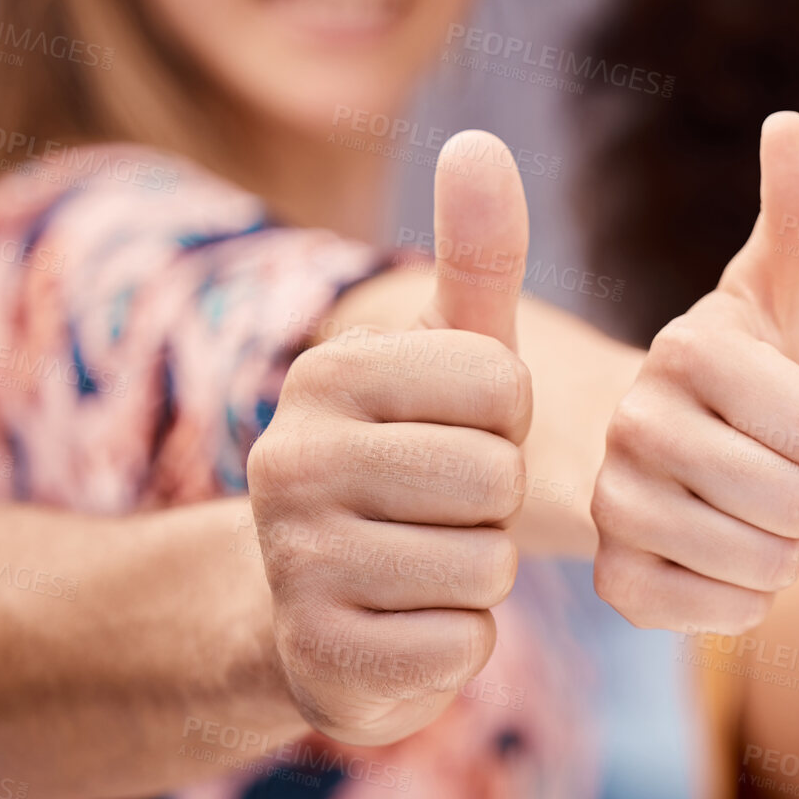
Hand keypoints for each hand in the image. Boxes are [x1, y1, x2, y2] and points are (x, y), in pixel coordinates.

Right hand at [247, 131, 533, 744]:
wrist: (316, 608)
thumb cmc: (411, 464)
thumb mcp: (446, 357)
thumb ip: (476, 256)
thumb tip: (481, 140)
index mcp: (328, 373)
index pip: (502, 384)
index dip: (508, 421)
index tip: (461, 433)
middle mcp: (290, 459)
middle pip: (495, 476)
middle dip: (495, 503)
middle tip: (444, 510)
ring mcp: (297, 564)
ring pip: (485, 564)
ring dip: (478, 574)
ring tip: (423, 564)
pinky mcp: (322, 658)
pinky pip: (463, 644)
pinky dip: (457, 640)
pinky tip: (407, 623)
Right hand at [592, 112, 798, 632]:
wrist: (649, 459)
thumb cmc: (731, 378)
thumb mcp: (764, 299)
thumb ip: (792, 219)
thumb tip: (789, 123)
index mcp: (685, 348)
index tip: (790, 422)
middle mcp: (635, 423)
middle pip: (798, 501)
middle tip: (774, 479)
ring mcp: (615, 507)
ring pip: (767, 563)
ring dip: (782, 550)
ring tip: (750, 517)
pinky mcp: (614, 581)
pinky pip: (726, 612)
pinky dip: (744, 598)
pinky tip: (720, 562)